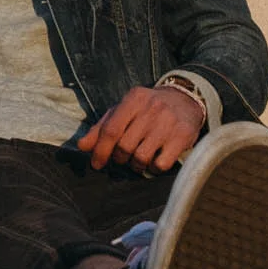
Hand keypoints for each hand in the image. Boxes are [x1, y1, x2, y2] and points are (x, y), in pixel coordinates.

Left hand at [77, 85, 204, 173]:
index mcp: (133, 99)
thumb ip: (102, 127)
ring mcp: (168, 123)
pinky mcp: (183, 136)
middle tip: (122, 158)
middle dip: (119, 158)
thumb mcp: (123, 110)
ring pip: (141, 157)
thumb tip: (82, 146)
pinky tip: (154, 162)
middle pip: (124, 146)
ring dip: (136, 166)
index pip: (111, 130)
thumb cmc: (147, 108)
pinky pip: (161, 164)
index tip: (96, 164)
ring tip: (137, 160)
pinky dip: (154, 169)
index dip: (100, 150)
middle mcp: (151, 109)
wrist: (185, 100)